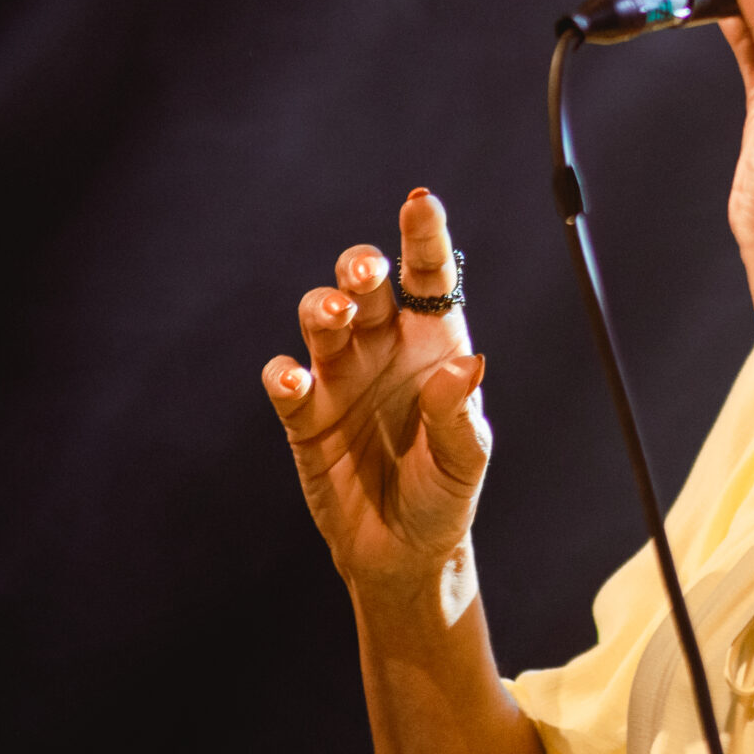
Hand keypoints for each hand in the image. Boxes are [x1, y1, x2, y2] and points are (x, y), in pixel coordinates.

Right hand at [263, 189, 488, 592]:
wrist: (405, 551)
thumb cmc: (445, 493)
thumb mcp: (466, 459)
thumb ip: (461, 414)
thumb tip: (466, 366)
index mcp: (434, 344)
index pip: (429, 279)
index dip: (423, 237)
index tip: (420, 202)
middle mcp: (384, 349)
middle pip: (366, 288)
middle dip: (359, 267)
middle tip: (366, 270)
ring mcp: (341, 379)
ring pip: (321, 321)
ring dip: (323, 308)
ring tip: (334, 315)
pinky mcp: (306, 418)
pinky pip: (287, 383)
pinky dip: (286, 376)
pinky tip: (298, 381)